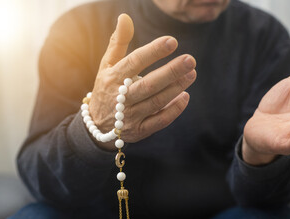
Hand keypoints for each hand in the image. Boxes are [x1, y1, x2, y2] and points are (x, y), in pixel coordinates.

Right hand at [89, 14, 196, 149]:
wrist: (97, 125)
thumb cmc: (107, 88)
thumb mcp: (107, 65)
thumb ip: (118, 42)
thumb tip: (125, 17)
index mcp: (113, 78)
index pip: (135, 62)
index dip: (153, 52)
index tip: (172, 41)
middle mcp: (121, 98)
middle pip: (148, 85)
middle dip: (170, 72)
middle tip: (190, 60)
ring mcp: (130, 116)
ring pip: (156, 102)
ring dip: (175, 88)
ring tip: (191, 73)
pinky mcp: (139, 130)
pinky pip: (159, 121)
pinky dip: (173, 110)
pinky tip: (185, 97)